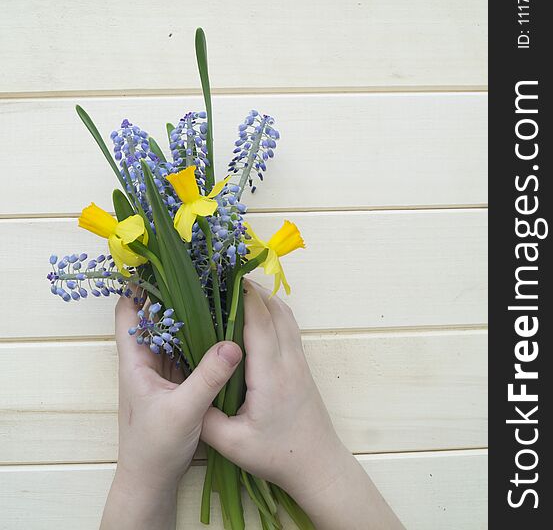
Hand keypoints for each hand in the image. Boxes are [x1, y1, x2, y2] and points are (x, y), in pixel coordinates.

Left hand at [100, 294, 241, 529]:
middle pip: (154, 318)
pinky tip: (219, 329)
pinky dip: (200, 338)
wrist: (151, 480)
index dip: (136, 288)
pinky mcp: (176, 382)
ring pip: (172, 334)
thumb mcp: (183, 411)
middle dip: (172, 294)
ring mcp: (161, 372)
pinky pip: (187, 351)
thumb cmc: (154, 447)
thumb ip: (208, 378)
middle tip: (198, 272)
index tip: (157, 263)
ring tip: (211, 292)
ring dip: (188, 316)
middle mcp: (146, 361)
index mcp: (135, 362)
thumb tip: (234, 344)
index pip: (127, 314)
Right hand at [202, 280, 403, 529]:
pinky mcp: (302, 366)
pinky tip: (258, 315)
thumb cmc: (277, 455)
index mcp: (270, 374)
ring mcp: (299, 361)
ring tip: (238, 291)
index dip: (244, 296)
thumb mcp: (232, 444)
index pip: (260, 322)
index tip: (225, 277)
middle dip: (252, 290)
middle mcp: (289, 360)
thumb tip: (184, 391)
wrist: (318, 464)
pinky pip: (290, 327)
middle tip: (224, 279)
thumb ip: (205, 417)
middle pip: (275, 310)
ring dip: (265, 298)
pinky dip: (275, 311)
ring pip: (286, 315)